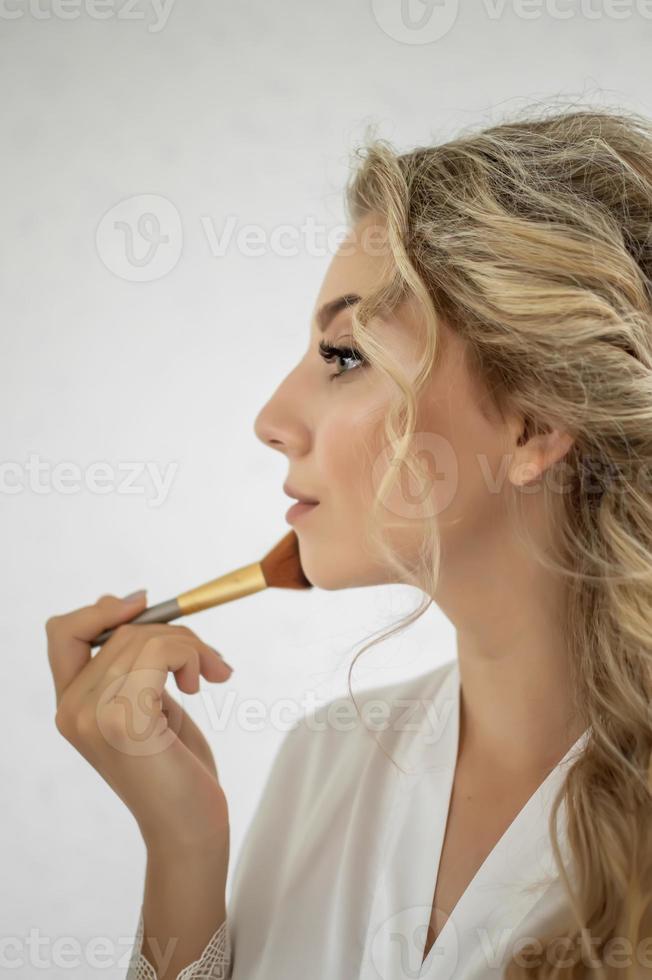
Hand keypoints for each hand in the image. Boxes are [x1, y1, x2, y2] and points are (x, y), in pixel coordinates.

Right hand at [46, 592, 232, 851]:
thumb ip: (132, 663)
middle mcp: (72, 709)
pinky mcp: (124, 719)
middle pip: (122, 629)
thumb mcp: (148, 704)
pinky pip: (162, 651)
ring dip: (191, 646)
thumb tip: (125, 601)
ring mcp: (93, 715)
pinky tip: (202, 684)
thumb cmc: (175, 769)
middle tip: (209, 662)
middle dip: (175, 633)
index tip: (145, 603)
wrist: (188, 829)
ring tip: (210, 675)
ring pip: (146, 637)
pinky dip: (192, 655)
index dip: (101, 609)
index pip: (63, 632)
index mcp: (71, 706)